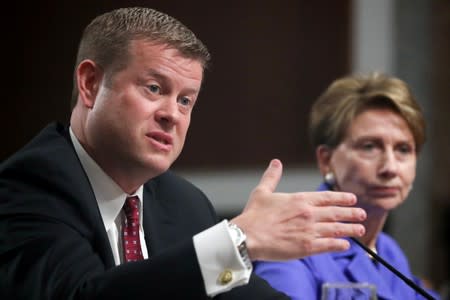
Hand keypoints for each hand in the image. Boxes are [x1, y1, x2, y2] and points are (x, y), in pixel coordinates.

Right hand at [231, 159, 365, 260]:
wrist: (248, 236)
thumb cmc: (254, 215)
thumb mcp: (262, 191)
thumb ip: (272, 177)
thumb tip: (275, 163)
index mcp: (299, 199)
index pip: (327, 197)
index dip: (342, 198)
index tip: (352, 199)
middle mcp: (308, 213)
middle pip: (336, 213)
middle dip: (351, 213)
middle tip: (362, 214)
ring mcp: (309, 230)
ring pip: (336, 229)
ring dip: (350, 229)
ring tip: (360, 230)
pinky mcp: (307, 247)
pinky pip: (329, 245)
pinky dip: (339, 245)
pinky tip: (346, 245)